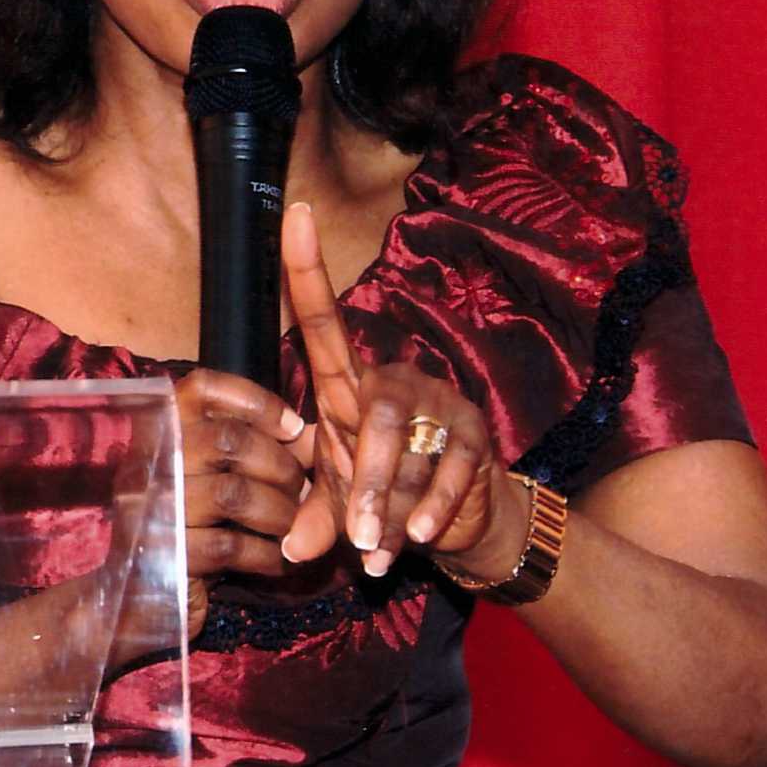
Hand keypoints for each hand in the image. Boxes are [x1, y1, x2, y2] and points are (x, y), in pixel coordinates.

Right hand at [171, 366, 313, 636]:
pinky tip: (279, 561)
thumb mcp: (213, 482)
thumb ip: (255, 452)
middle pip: (227, 440)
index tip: (292, 428)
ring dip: (279, 512)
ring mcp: (155, 509)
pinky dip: (267, 554)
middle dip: (280, 466)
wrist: (135, 602)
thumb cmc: (187, 531)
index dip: (253, 400)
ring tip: (293, 528)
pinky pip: (231, 546)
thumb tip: (308, 437)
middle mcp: (151, 463)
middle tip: (302, 493)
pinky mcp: (167, 554)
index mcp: (160, 433)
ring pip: (233, 494)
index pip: (201, 389)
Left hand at [278, 202, 525, 581]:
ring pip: (409, 446)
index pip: (321, 323)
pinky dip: (431, 510)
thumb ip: (314, 524)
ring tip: (382, 548)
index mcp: (349, 390)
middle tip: (357, 537)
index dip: (307, 271)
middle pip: (374, 414)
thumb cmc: (386, 501)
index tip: (295, 213)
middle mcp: (392, 383)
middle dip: (364, 482)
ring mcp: (438, 403)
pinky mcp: (475, 434)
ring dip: (393, 504)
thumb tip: (291, 553)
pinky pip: (450, 469)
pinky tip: (423, 537)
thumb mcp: (341, 512)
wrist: (457, 528)